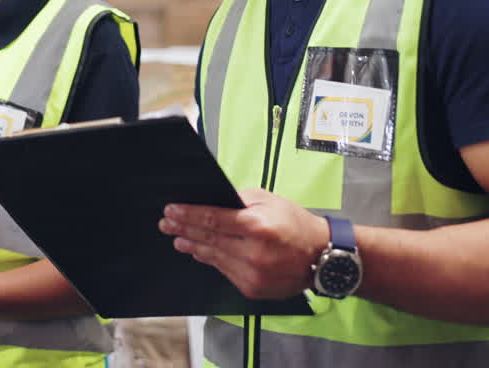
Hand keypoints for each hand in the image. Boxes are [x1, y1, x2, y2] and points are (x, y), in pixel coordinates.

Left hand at [158, 188, 329, 299]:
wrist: (321, 255)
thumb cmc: (295, 224)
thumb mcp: (269, 200)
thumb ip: (239, 200)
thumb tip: (212, 200)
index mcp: (257, 226)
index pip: (212, 219)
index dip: (188, 215)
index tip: (171, 211)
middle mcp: (253, 252)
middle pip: (208, 239)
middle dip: (183, 229)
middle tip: (166, 224)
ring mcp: (252, 274)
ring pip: (213, 257)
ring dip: (193, 246)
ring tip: (178, 239)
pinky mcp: (252, 288)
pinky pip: (224, 271)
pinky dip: (212, 260)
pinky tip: (201, 252)